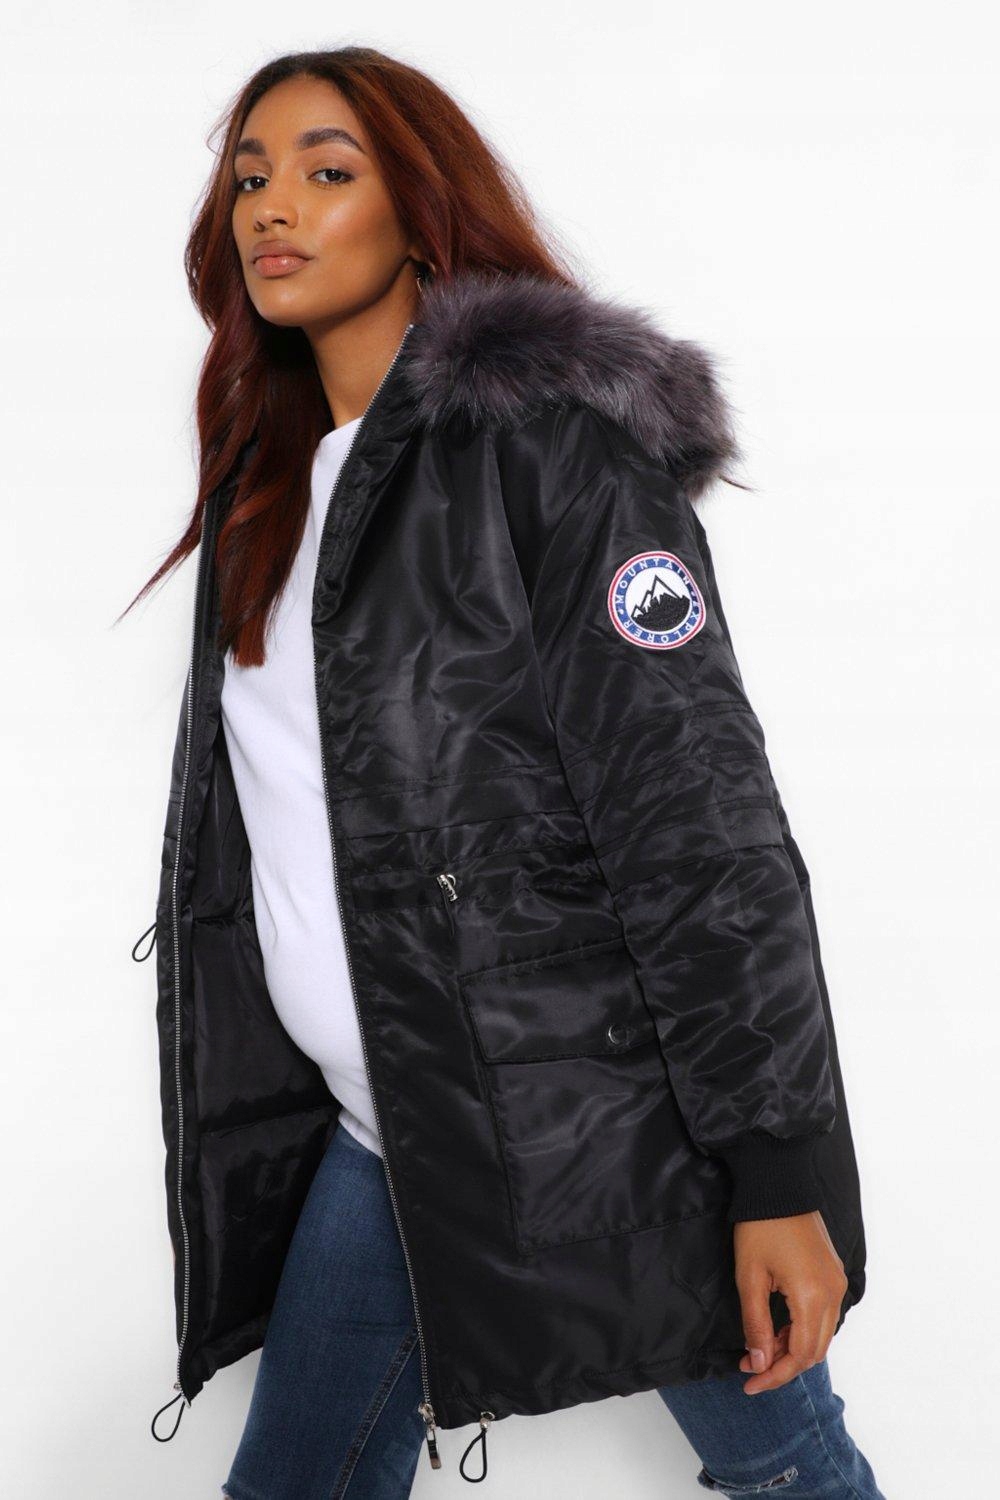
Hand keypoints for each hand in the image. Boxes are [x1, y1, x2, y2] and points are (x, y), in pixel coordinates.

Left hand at [733, 1211, 847, 1393]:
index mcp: (813, 1296)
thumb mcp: (750, 1277)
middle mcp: (833, 1293)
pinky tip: (778, 1329)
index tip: (749, 1384)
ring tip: (759, 1349)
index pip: (800, 1355)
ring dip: (793, 1348)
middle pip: (815, 1351)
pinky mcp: (833, 1274)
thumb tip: (759, 1362)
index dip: (775, 1375)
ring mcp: (837, 1283)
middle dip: (783, 1366)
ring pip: (821, 1335)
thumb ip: (756, 1324)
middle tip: (751, 1369)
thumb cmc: (759, 1227)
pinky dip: (802, 1330)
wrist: (778, 1184)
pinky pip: (824, 1316)